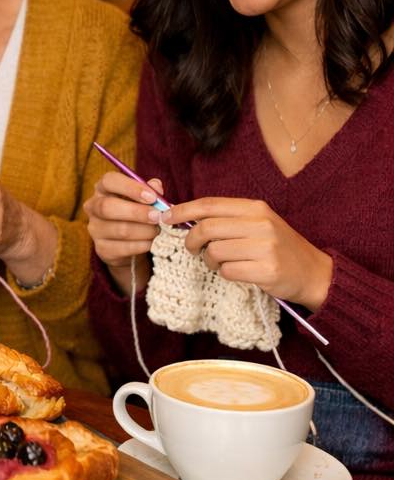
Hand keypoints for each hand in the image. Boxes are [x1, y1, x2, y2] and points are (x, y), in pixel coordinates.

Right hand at [83, 171, 162, 268]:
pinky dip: (142, 245)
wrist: (129, 244)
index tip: (152, 197)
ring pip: (119, 230)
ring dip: (144, 231)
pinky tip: (151, 242)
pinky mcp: (102, 249)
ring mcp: (95, 229)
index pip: (109, 181)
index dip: (131, 187)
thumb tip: (156, 186)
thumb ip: (150, 190)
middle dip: (137, 212)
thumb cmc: (136, 213)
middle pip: (107, 207)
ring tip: (158, 230)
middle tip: (157, 216)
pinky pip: (124, 248)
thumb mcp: (143, 198)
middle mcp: (93, 207)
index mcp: (102, 189)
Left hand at [161, 197, 332, 309]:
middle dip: (191, 240)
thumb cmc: (277, 247)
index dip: (182, 210)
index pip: (209, 205)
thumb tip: (184, 218)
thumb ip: (226, 219)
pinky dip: (225, 274)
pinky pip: (227, 271)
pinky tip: (237, 272)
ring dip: (209, 261)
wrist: (314, 273)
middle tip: (191, 249)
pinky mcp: (266, 270)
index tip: (165, 217)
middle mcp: (260, 224)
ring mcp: (264, 247)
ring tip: (221, 263)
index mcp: (255, 208)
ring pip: (214, 252)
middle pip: (206, 228)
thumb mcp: (257, 223)